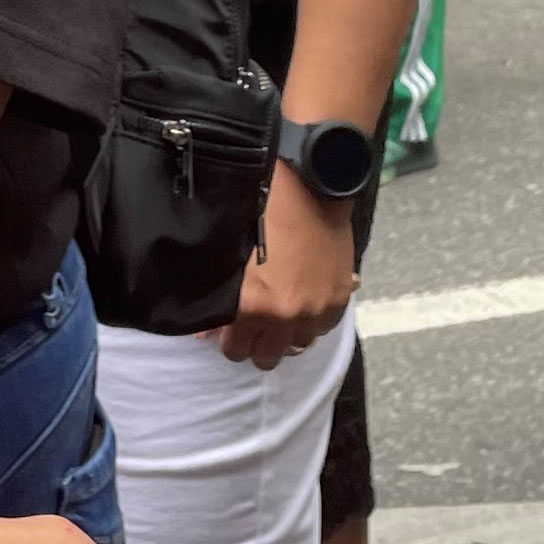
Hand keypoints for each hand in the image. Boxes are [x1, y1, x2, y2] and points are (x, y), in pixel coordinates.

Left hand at [219, 163, 358, 366]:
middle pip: (265, 356)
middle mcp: (285, 316)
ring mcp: (316, 310)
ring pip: (295, 346)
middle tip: (248, 325)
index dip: (225, 338)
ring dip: (283, 335)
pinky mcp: (339, 299)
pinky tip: (299, 306)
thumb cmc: (259, 212)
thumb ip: (216, 296)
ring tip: (276, 314)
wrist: (308, 187)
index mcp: (251, 306)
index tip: (225, 327)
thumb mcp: (226, 254)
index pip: (233, 348)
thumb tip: (204, 330)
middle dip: (252, 343)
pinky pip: (321, 330)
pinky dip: (308, 322)